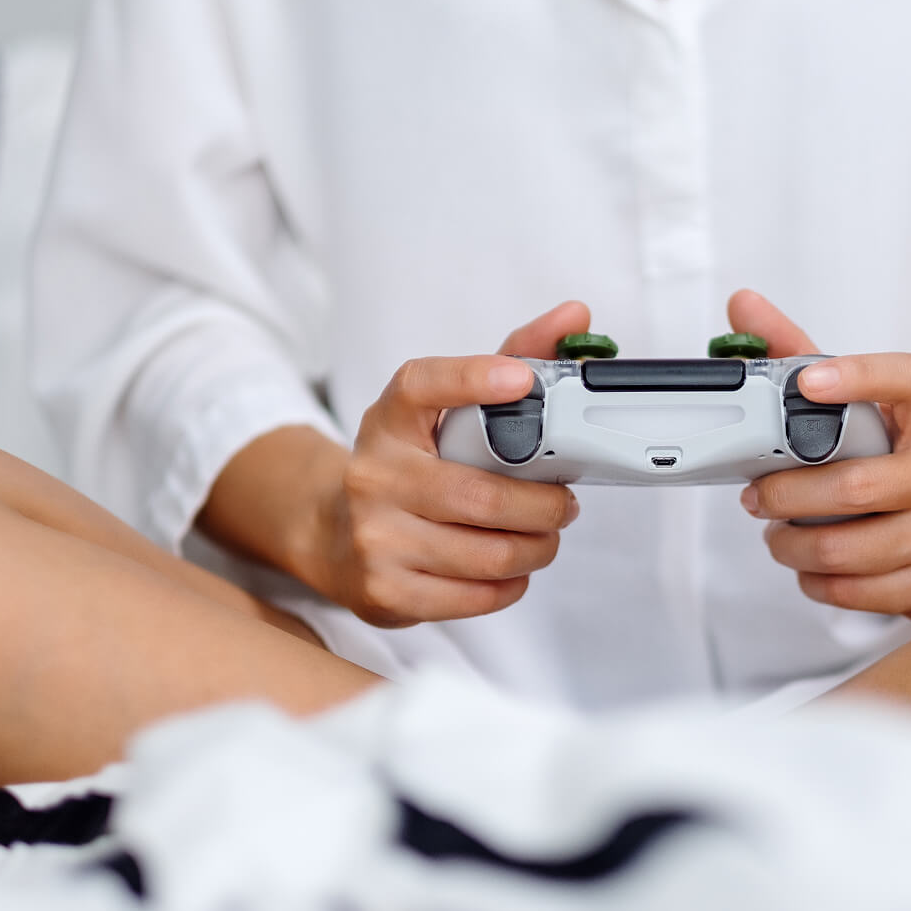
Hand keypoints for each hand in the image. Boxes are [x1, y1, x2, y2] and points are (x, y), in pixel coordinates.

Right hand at [308, 301, 591, 627]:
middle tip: (563, 503)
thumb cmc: (412, 466)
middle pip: (485, 496)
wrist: (335, 534)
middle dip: (545, 506)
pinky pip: (477, 595)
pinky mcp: (385, 591)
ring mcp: (376, 537)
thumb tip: (576, 315)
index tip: (521, 379)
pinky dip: (511, 584)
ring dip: (538, 548)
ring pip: (491, 553)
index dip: (472, 379)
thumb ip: (513, 358)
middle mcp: (375, 474)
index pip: (424, 386)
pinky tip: (510, 568)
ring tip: (544, 536)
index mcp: (392, 419)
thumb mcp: (447, 411)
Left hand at [728, 290, 910, 620]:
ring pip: (847, 549)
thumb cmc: (907, 455)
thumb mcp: (871, 403)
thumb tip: (742, 305)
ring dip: (793, 546)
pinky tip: (812, 567)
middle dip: (787, 495)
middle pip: (856, 486)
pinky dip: (818, 583)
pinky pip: (858, 593)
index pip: (907, 380)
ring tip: (778, 534)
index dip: (859, 377)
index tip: (808, 381)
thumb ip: (804, 353)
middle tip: (756, 496)